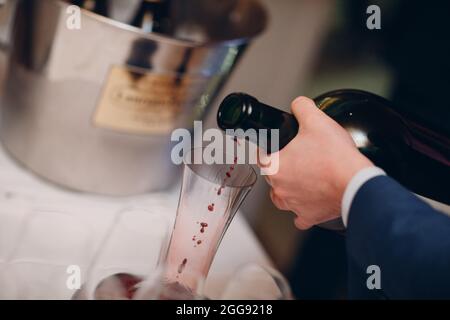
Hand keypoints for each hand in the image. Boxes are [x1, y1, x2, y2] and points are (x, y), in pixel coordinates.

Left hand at [261, 96, 373, 229]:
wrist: (356, 182)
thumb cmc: (334, 156)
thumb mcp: (316, 120)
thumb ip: (302, 107)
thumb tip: (298, 104)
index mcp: (275, 166)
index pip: (260, 157)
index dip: (266, 149)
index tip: (271, 148)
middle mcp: (279, 189)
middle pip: (272, 177)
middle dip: (281, 168)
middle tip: (296, 159)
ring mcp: (293, 205)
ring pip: (282, 198)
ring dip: (288, 190)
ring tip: (300, 180)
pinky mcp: (309, 217)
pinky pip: (300, 217)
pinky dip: (303, 211)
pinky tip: (310, 202)